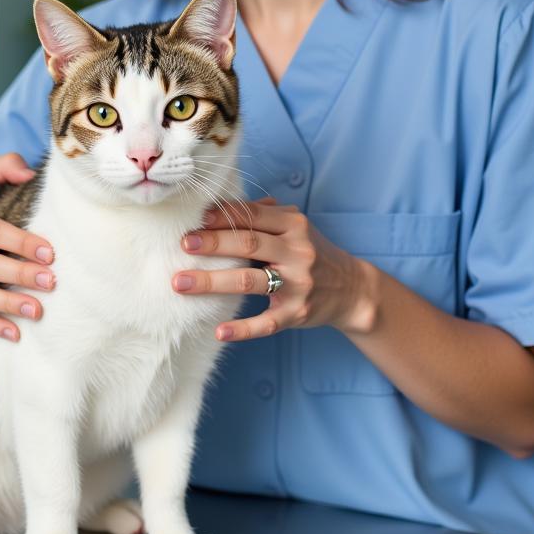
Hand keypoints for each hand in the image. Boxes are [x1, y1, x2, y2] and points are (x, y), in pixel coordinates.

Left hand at [172, 198, 375, 341]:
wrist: (352, 289)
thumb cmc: (312, 253)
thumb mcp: (295, 228)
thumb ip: (264, 214)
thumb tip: (222, 203)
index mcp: (294, 225)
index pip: (253, 215)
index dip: (223, 216)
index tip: (194, 219)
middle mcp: (297, 252)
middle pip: (248, 243)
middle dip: (212, 243)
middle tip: (183, 244)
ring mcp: (298, 284)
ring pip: (249, 281)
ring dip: (212, 281)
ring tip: (181, 283)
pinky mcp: (297, 314)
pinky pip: (266, 322)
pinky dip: (242, 328)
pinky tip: (218, 331)